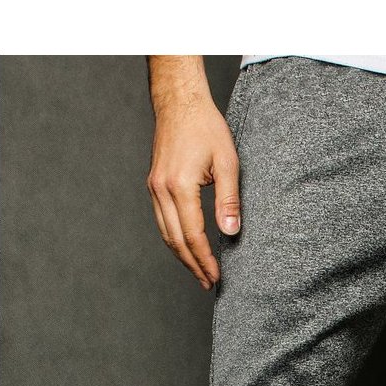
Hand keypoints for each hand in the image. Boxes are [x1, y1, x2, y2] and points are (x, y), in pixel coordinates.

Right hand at [146, 96, 240, 289]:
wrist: (179, 103)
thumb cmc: (206, 128)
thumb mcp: (227, 163)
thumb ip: (229, 200)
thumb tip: (231, 232)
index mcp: (180, 186)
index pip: (193, 235)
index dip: (205, 259)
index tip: (216, 276)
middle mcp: (161, 190)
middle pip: (175, 240)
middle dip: (192, 265)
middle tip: (208, 283)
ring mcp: (154, 188)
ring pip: (165, 233)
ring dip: (181, 256)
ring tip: (198, 272)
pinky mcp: (154, 184)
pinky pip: (161, 220)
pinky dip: (173, 238)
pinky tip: (186, 247)